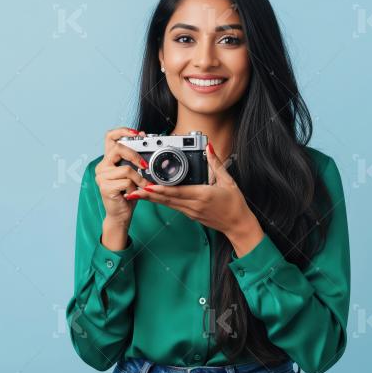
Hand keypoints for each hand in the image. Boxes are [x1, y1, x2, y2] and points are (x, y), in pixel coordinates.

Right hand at [94, 127, 151, 227]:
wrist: (120, 215)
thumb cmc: (128, 193)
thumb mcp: (134, 173)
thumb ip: (136, 157)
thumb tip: (144, 136)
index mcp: (108, 160)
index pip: (110, 137)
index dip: (123, 131)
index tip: (138, 133)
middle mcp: (102, 166)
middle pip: (119, 149)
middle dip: (135, 155)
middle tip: (145, 165)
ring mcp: (102, 177)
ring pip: (127, 169)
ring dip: (139, 179)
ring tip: (141, 186)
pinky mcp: (105, 187)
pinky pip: (127, 182)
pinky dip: (134, 188)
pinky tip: (132, 194)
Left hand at [123, 142, 263, 251]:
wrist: (238, 225)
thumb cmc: (235, 204)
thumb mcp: (228, 180)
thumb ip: (216, 163)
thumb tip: (208, 147)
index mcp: (202, 195)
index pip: (178, 191)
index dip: (161, 189)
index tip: (148, 185)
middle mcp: (193, 205)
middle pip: (167, 199)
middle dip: (148, 195)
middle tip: (133, 190)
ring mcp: (190, 211)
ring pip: (167, 204)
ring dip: (151, 199)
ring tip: (136, 194)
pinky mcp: (190, 214)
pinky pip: (172, 206)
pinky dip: (161, 201)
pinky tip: (151, 198)